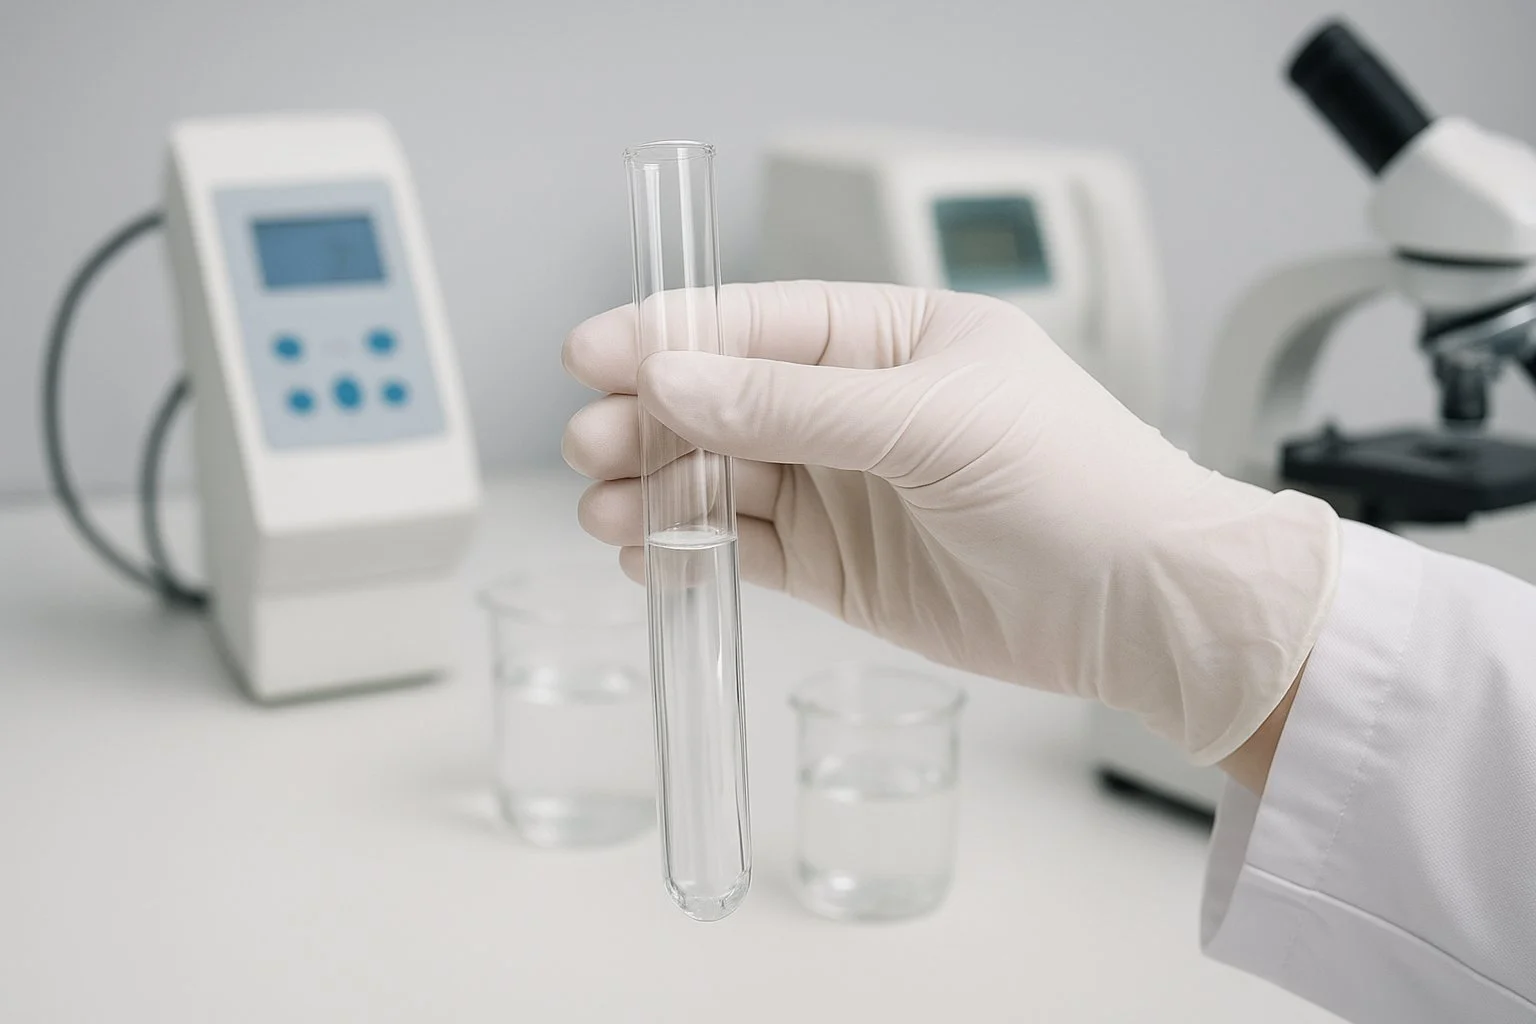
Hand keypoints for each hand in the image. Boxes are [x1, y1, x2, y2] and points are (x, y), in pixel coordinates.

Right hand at [562, 282, 1338, 763]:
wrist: (1142, 608)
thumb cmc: (1074, 483)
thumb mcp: (932, 422)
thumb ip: (797, 405)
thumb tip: (674, 377)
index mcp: (888, 338)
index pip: (756, 322)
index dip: (670, 333)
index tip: (593, 351)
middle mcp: (854, 407)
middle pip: (720, 400)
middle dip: (650, 418)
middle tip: (594, 442)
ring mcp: (841, 489)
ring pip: (718, 477)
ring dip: (655, 488)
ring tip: (608, 510)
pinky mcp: (836, 567)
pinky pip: (740, 548)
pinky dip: (687, 550)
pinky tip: (647, 555)